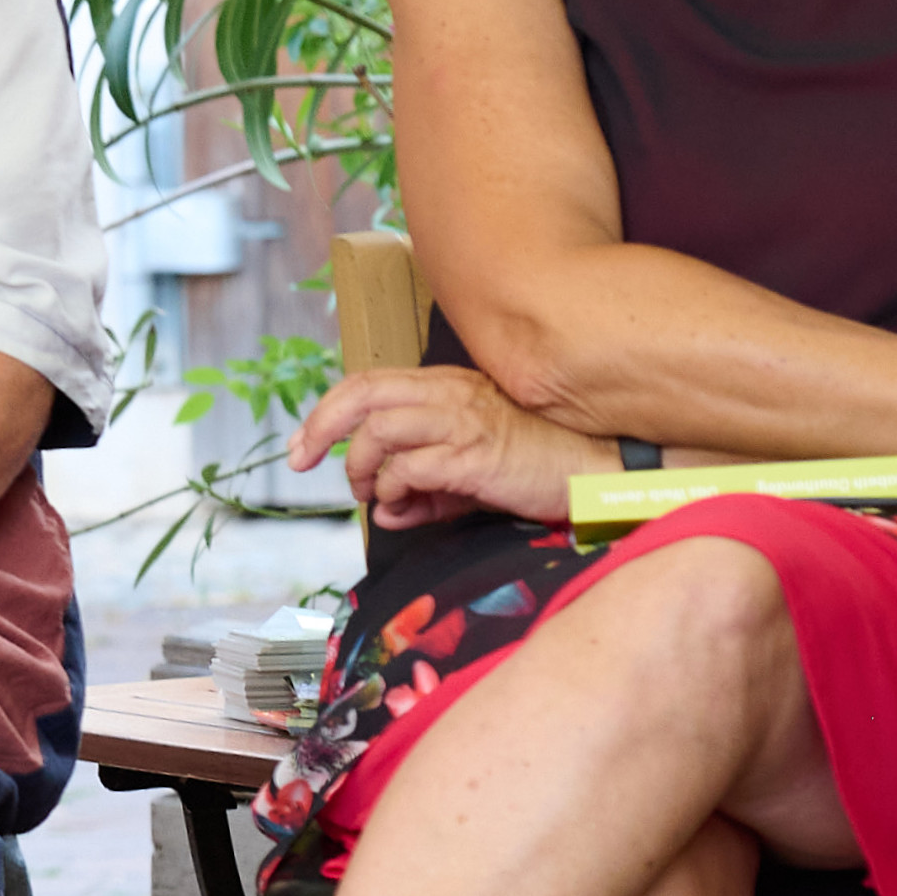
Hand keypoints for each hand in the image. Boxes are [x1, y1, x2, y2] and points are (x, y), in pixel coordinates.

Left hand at [288, 365, 611, 529]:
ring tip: (370, 496)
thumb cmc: (534, 469)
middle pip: (362, 394)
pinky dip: (393, 492)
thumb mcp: (467, 477)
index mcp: (447, 387)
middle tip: (302, 461)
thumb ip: (423, 491)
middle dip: (321, 427)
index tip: (302, 445)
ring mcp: (464, 421)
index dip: (327, 411)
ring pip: (380, 431)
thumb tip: (382, 513)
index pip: (369, 383)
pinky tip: (406, 510)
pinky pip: (410, 468)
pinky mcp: (477, 454)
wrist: (594, 473)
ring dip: (361, 469)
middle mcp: (451, 394)